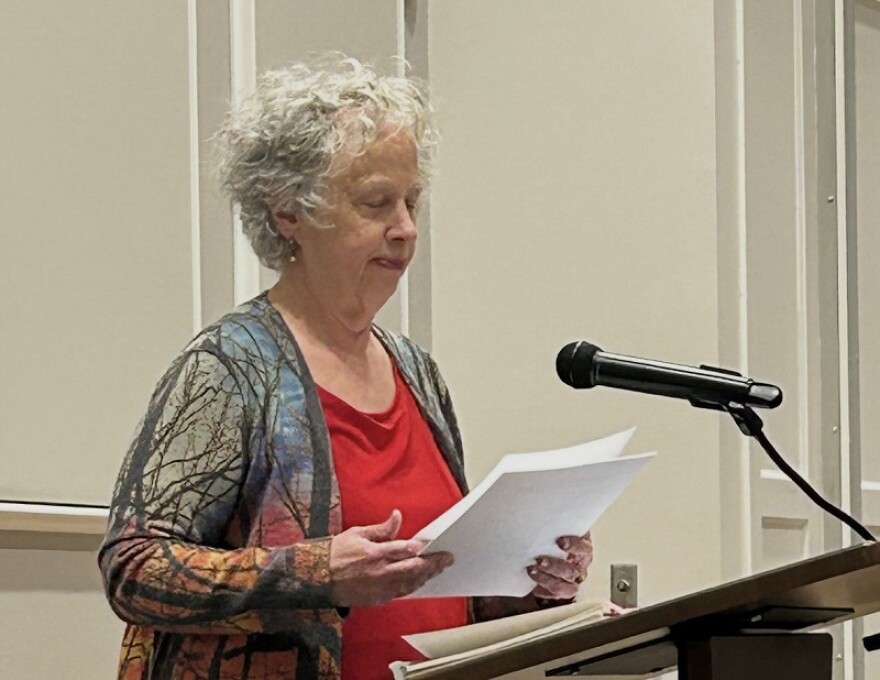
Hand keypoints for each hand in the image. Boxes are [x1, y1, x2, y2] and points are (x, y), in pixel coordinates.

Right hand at [329, 509, 453, 606]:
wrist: (318, 578)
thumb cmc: (337, 552)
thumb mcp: (358, 533)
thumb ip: (381, 529)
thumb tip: (398, 515)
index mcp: (374, 553)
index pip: (404, 550)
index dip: (422, 548)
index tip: (435, 545)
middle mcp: (379, 572)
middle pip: (413, 569)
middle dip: (432, 564)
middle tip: (447, 559)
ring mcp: (379, 588)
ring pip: (410, 583)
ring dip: (426, 576)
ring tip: (439, 568)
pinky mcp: (377, 599)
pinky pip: (401, 593)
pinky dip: (413, 585)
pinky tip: (421, 579)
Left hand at [527, 531, 592, 599]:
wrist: (552, 551)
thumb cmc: (556, 539)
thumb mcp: (559, 531)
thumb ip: (555, 527)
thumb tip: (541, 514)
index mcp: (583, 549)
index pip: (583, 549)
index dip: (574, 546)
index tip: (561, 542)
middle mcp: (580, 567)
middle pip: (572, 571)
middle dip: (555, 567)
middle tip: (540, 560)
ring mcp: (572, 581)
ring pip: (565, 587)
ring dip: (547, 580)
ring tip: (532, 571)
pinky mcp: (562, 591)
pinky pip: (555, 596)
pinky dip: (543, 591)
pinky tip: (533, 586)